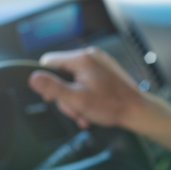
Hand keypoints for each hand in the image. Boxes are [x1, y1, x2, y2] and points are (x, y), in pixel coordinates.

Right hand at [28, 47, 143, 129]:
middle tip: (75, 110)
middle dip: (65, 95)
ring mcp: (99, 63)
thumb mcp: (77, 99)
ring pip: (74, 80)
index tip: (54, 97)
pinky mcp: (105, 71)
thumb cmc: (113, 106)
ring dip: (76, 99)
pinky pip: (86, 81)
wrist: (138, 111)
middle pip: (62, 73)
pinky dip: (85, 95)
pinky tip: (91, 109)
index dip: (47, 81)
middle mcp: (90, 56)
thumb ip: (53, 88)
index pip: (48, 62)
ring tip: (85, 113)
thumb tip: (33, 78)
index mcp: (82, 58)